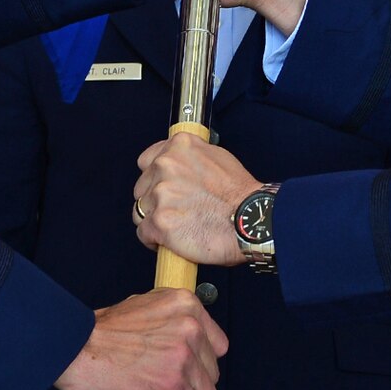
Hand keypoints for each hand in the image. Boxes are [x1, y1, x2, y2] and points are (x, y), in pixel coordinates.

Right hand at [54, 288, 228, 389]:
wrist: (73, 348)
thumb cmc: (99, 332)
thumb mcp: (143, 307)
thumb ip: (170, 320)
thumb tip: (183, 339)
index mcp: (185, 303)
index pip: (216, 343)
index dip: (201, 361)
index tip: (186, 370)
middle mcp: (190, 327)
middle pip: (213, 371)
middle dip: (194, 383)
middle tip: (168, 387)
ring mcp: (184, 357)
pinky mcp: (174, 387)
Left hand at [133, 132, 260, 266]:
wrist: (250, 220)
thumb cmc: (241, 194)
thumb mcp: (217, 157)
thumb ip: (191, 157)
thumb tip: (179, 164)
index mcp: (179, 147)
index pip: (146, 161)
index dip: (154, 178)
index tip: (161, 188)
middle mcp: (165, 166)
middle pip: (142, 188)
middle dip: (154, 201)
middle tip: (175, 211)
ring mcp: (160, 194)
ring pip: (140, 211)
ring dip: (154, 220)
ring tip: (175, 227)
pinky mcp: (159, 222)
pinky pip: (143, 233)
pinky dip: (154, 240)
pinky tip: (170, 242)